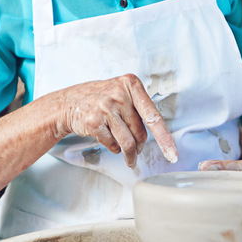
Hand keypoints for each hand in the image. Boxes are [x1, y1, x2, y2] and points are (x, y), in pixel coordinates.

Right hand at [56, 73, 177, 167]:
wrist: (69, 102)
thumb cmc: (101, 99)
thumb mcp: (122, 93)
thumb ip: (139, 108)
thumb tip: (160, 135)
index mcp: (131, 84)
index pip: (153, 115)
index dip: (164, 137)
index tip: (172, 153)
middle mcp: (119, 93)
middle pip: (140, 132)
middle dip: (140, 146)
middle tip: (136, 151)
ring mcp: (105, 107)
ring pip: (127, 142)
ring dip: (129, 154)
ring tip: (129, 157)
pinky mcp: (93, 121)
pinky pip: (112, 145)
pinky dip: (114, 149)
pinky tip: (110, 142)